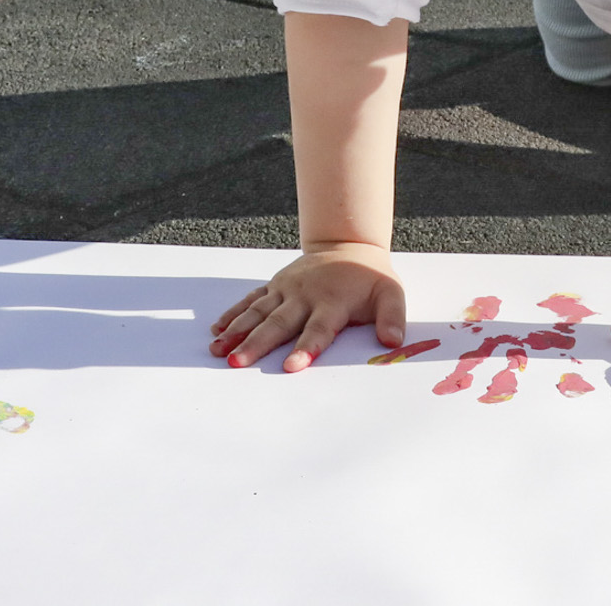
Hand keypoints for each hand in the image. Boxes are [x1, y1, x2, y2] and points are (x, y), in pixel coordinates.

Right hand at [209, 242, 404, 372]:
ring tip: (218, 350)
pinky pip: (251, 300)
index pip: (318, 330)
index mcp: (332, 302)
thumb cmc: (369, 277)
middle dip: (257, 344)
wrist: (348, 244)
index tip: (291, 367)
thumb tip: (393, 341)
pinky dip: (234, 314)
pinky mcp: (275, 286)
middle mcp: (304, 296)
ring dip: (237, 331)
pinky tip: (217, 330)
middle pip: (279, 323)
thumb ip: (392, 317)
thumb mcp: (390, 293)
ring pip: (258, 312)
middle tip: (237, 363)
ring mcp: (286, 289)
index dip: (306, 348)